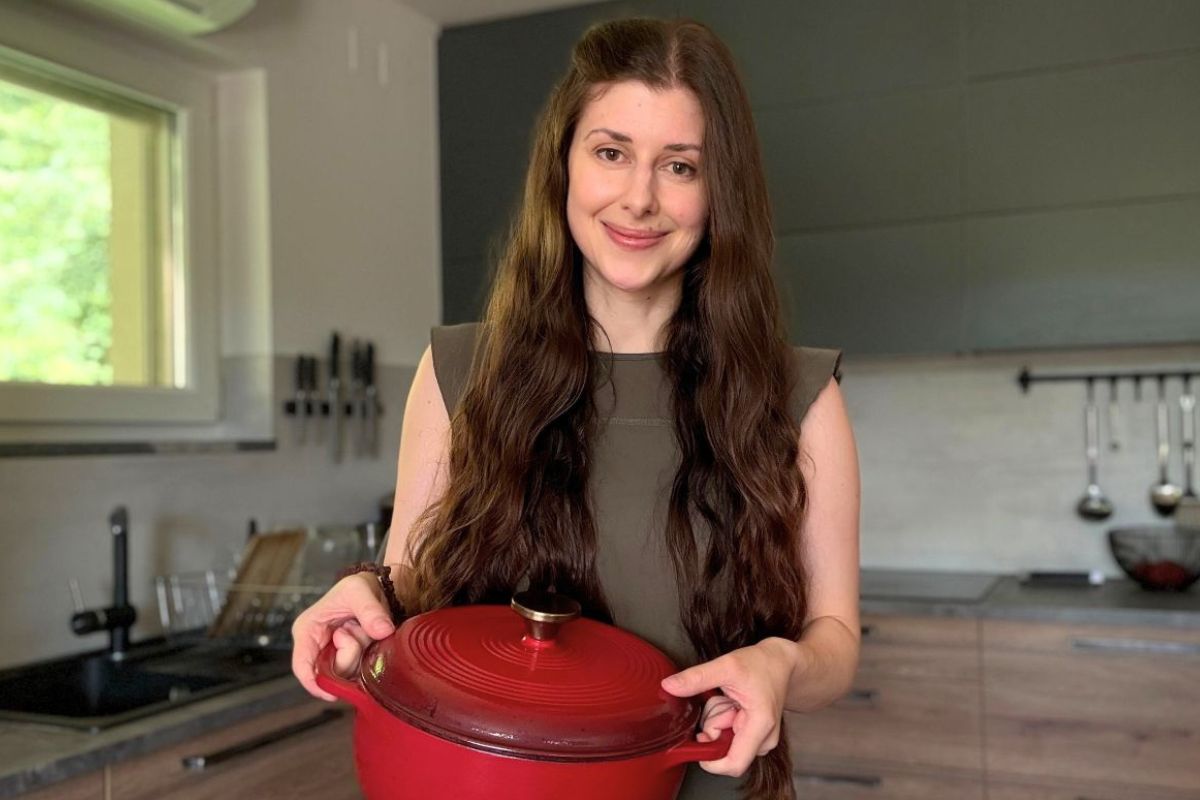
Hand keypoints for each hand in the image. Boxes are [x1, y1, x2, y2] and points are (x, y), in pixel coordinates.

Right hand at [290, 573, 395, 700]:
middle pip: (330, 673)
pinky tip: (370, 641)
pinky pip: (359, 672)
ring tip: (364, 631)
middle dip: (350, 656)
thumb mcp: (360, 589)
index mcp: (307, 630)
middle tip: (359, 630)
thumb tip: (382, 631)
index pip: (303, 666)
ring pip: (347, 674)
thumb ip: (369, 609)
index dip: (316, 684)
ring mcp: (333, 655)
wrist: (376, 587)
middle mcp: (317, 647)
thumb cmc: (358, 586)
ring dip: (362, 655)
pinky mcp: (349, 660)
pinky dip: (368, 659)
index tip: (335, 692)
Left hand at [659, 638, 800, 776]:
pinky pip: (730, 736)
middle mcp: (764, 739)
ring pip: (725, 742)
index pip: (733, 764)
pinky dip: (724, 720)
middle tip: (720, 701)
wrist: (781, 662)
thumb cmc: (761, 664)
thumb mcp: (726, 665)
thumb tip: (669, 686)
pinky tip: (731, 704)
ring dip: (718, 721)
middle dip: (714, 726)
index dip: (710, 760)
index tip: (697, 739)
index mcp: (760, 725)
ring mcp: (761, 739)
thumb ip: (697, 677)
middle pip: (724, 749)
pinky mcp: (755, 735)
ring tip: (727, 699)